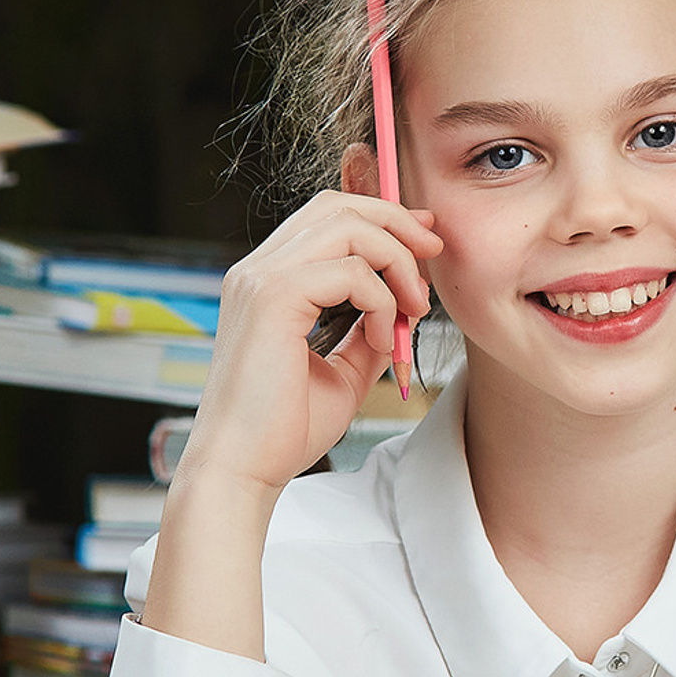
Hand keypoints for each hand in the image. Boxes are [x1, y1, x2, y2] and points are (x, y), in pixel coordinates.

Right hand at [176, 190, 442, 494]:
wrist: (243, 470)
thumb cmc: (283, 428)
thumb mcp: (344, 368)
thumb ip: (369, 328)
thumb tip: (406, 299)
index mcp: (267, 280)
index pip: (327, 215)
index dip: (381, 217)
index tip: (423, 242)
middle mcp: (257, 269)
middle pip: (339, 206)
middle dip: (396, 224)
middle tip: (432, 260)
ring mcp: (260, 279)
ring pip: (348, 226)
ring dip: (396, 263)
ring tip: (411, 312)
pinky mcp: (272, 298)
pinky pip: (350, 271)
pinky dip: (381, 301)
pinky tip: (381, 342)